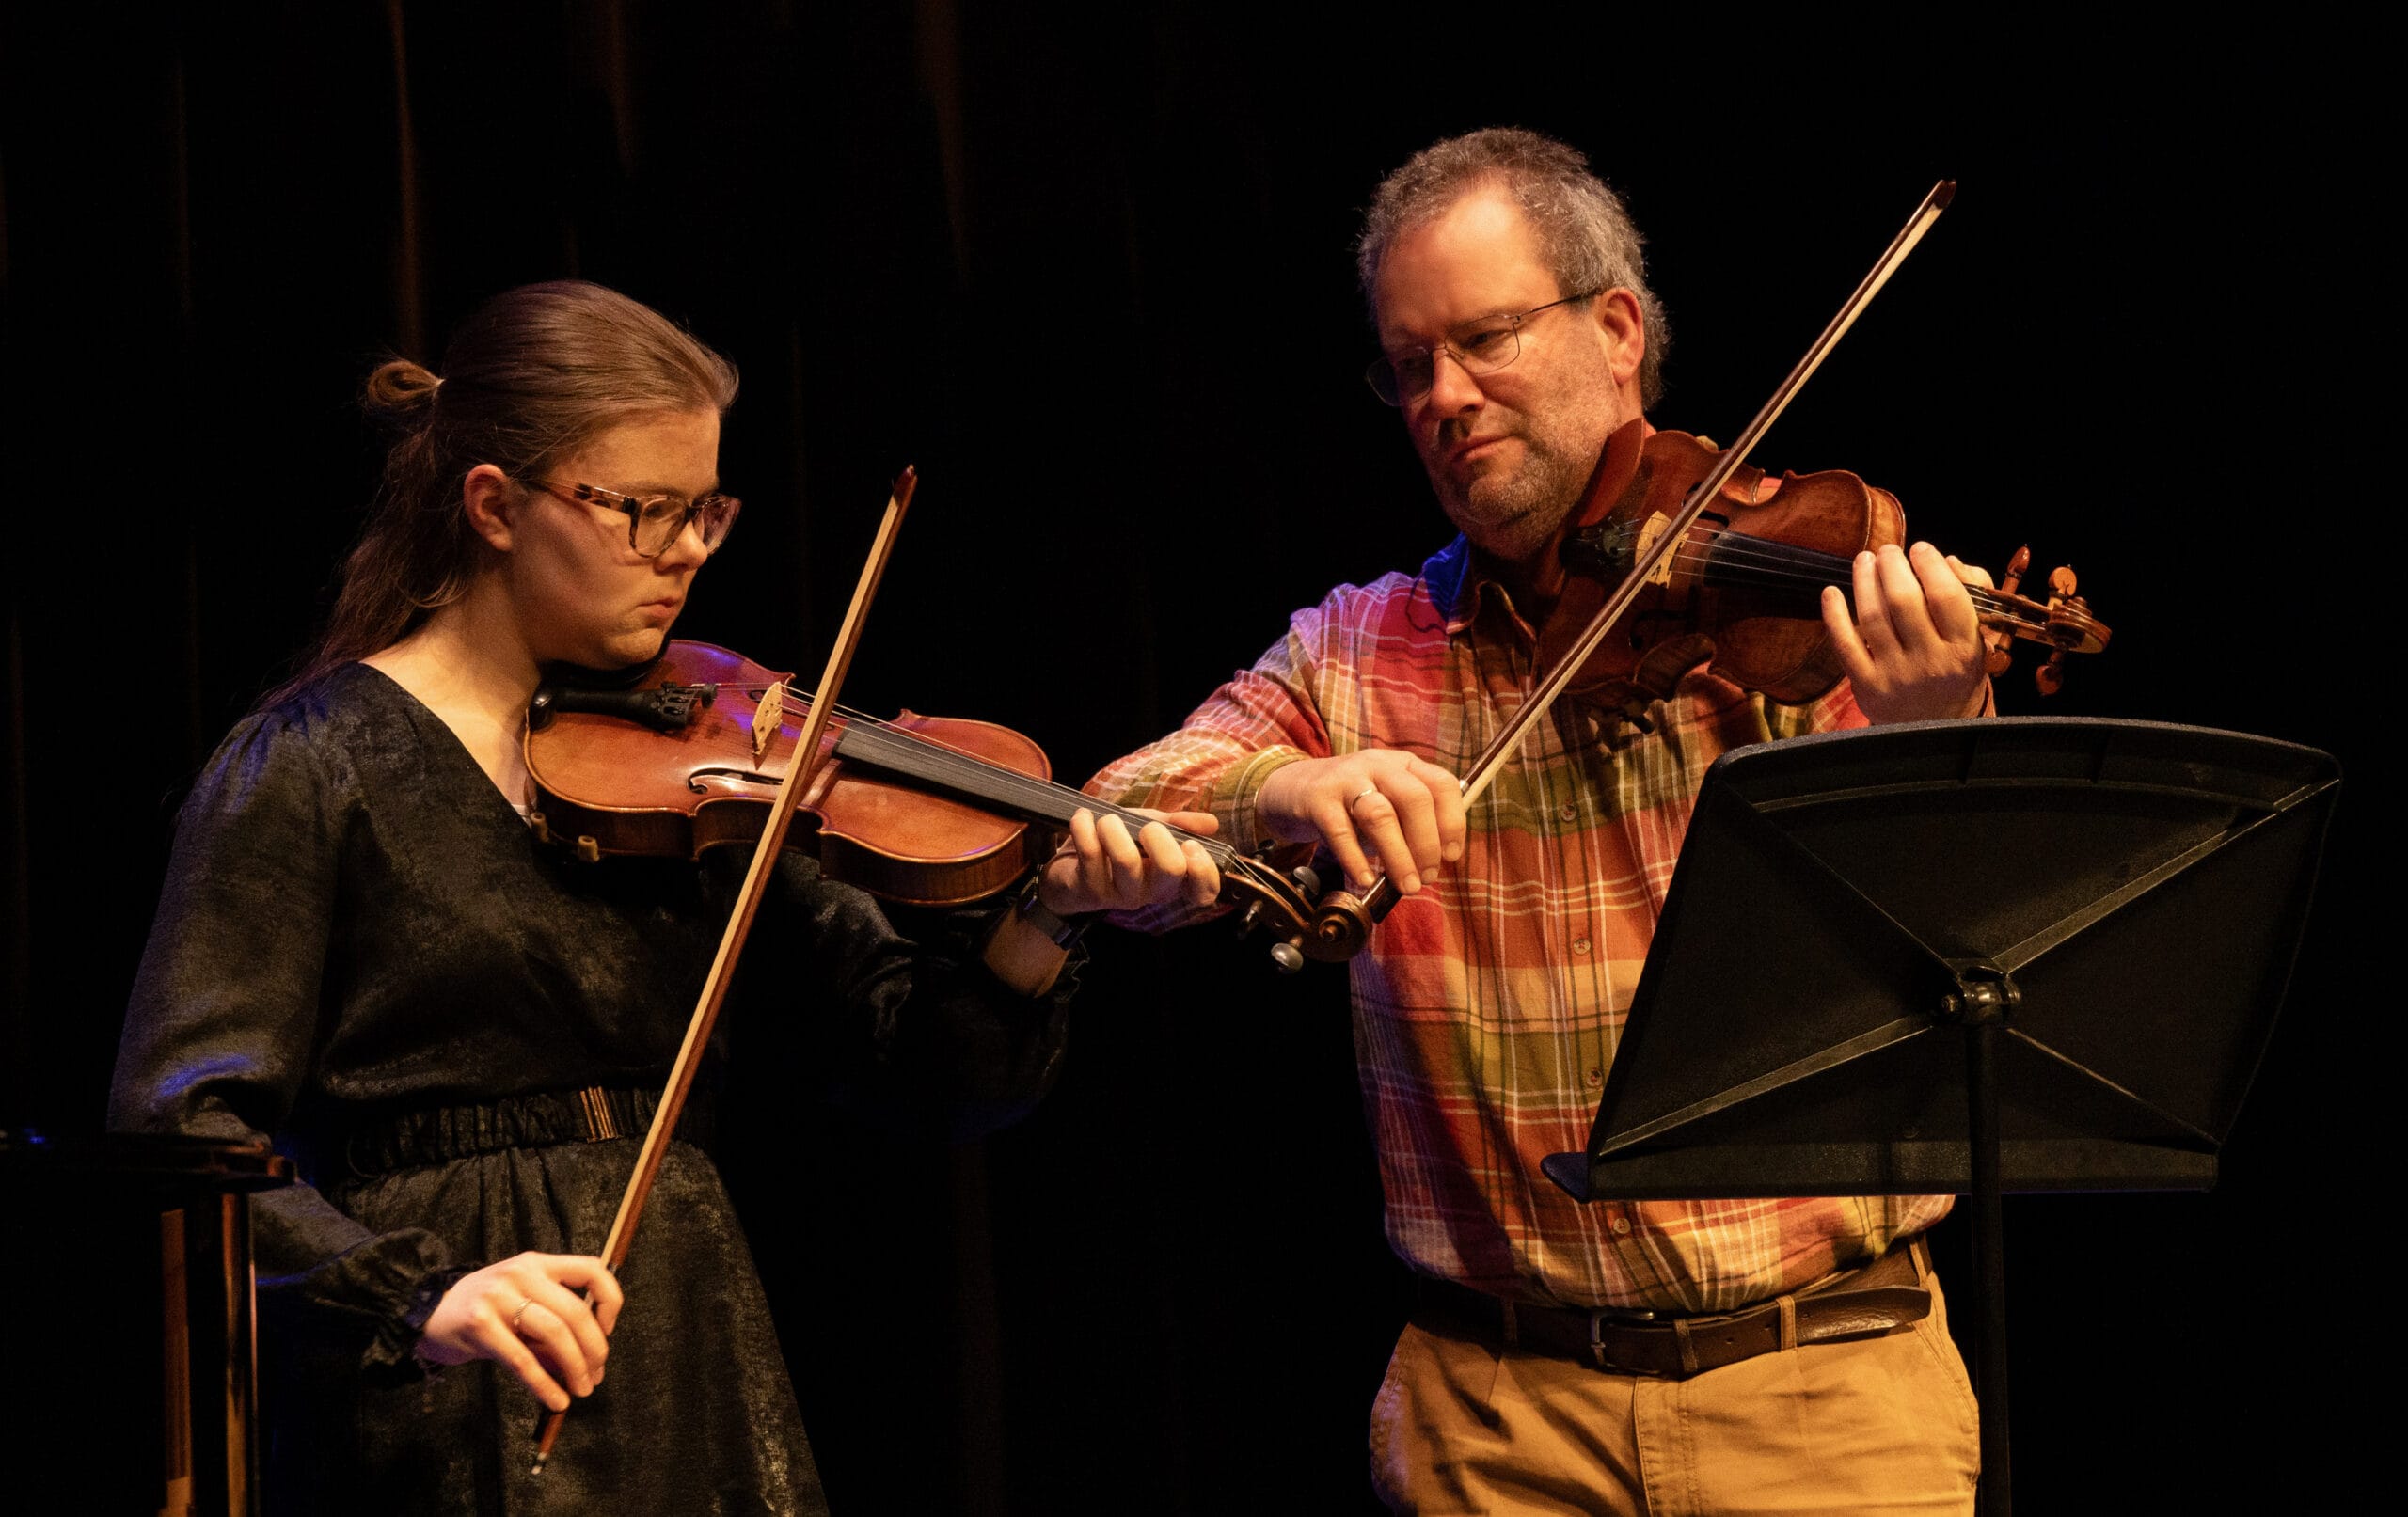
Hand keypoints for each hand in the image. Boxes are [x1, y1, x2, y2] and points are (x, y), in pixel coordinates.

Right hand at [418, 1251, 623, 1411]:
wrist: (427, 1312)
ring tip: (580, 1390)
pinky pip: (521, 1359)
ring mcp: (499, 1296)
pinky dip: (544, 1384)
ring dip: (575, 1367)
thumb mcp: (521, 1306)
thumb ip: (554, 1326)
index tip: (607, 1330)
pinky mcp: (479, 1324)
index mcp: (538, 1264)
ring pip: (554, 1332)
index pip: (592, 1270)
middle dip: (594, 1349)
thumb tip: (590, 1364)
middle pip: (576, 1311)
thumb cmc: (484, 1311)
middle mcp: (521, 1273)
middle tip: (596, 1376)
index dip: (610, 1301)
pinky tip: (556, 1400)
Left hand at [1040, 807, 1222, 914]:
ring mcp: (1119, 895)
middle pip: (1170, 869)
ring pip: (1127, 860)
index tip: (1190, 845)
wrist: (1067, 868)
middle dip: (1157, 834)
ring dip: (1113, 827)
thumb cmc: (1114, 846)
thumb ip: (1177, 825)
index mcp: (1171, 879)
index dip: (1204, 869)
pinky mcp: (1089, 891)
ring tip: (1105, 821)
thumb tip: (1212, 823)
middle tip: (1144, 828)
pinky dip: (1085, 826)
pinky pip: (1090, 852)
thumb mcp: (1148, 828)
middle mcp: (1150, 892)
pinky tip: (1082, 819)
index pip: (1204, 891)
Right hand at [1255, 749, 1465, 893]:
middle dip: (1427, 843)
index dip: (1453, 822)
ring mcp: (1346, 779)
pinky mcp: (1318, 799)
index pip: (1441, 784)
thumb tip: (1431, 867)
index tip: (1451, 856)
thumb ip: (1408, 826)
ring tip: (1405, 885)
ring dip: (1398, 855)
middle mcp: (1377, 765)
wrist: (1290, 788)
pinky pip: (1340, 831)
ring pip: (1379, 814)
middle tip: (1426, 877)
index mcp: (1402, 765)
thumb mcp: (1385, 803)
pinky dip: (1356, 860)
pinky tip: (1365, 880)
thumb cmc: (1348, 803)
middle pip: (1415, 798)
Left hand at [1822, 541, 1992, 725]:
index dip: (1930, 564)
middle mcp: (1931, 663)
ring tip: (1865, 560)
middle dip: (1892, 565)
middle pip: (1903, 600)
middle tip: (1887, 550)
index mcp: (1964, 648)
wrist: (1936, 728)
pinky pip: (1845, 644)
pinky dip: (1834, 614)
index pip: (1946, 596)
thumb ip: (1970, 595)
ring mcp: (1896, 676)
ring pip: (1872, 616)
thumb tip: (1948, 561)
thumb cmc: (1955, 671)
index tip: (1920, 548)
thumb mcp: (1978, 639)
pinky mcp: (1867, 686)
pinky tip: (1831, 591)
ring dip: (1864, 580)